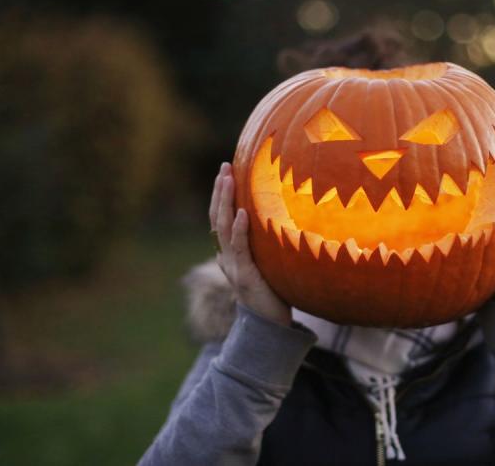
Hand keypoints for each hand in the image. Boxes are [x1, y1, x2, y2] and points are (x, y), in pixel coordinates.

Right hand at [210, 162, 290, 325]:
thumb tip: (277, 219)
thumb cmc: (273, 292)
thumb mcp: (267, 263)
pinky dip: (240, 230)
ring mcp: (233, 267)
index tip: (226, 171)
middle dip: (220, 191)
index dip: (220, 195)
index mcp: (230, 253)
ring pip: (223, 228)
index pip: (220, 218)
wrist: (271, 326)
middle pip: (217, 218)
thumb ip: (264, 245)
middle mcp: (227, 257)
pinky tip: (243, 213)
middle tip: (224, 167)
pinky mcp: (246, 276)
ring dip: (225, 202)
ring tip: (228, 180)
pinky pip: (240, 249)